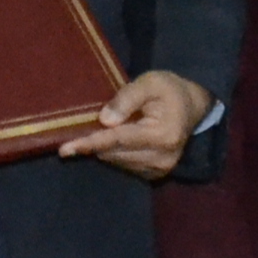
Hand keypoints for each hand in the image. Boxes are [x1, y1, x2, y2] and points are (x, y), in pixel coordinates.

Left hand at [58, 69, 208, 179]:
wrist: (192, 106)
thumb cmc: (169, 90)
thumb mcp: (149, 82)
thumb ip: (127, 98)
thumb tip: (104, 120)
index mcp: (163, 135)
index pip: (118, 141)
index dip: (90, 143)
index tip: (65, 149)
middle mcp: (162, 158)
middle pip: (114, 153)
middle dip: (95, 141)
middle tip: (84, 125)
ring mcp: (160, 170)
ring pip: (116, 161)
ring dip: (104, 147)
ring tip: (109, 127)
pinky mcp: (155, 174)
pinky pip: (123, 165)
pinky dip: (114, 152)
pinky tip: (118, 137)